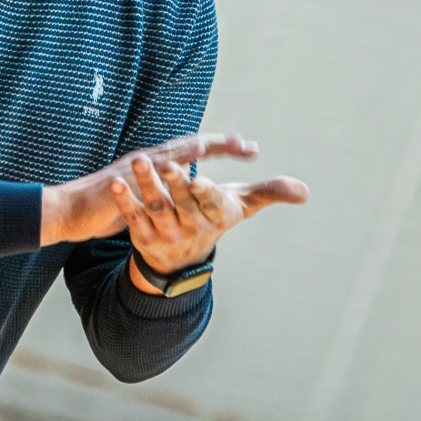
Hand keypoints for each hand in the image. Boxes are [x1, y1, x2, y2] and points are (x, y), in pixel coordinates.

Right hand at [40, 133, 259, 246]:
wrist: (69, 209)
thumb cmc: (106, 203)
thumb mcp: (141, 192)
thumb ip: (163, 185)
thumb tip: (183, 181)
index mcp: (155, 163)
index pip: (193, 150)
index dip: (220, 148)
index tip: (248, 147)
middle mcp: (146, 161)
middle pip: (186, 147)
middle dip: (215, 145)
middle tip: (242, 142)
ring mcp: (131, 172)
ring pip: (163, 158)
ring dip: (185, 151)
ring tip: (209, 145)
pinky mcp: (117, 186)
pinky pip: (138, 179)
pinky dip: (156, 172)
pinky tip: (168, 169)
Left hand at [112, 157, 308, 293]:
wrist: (182, 260)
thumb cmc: (214, 218)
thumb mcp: (240, 207)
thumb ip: (269, 192)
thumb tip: (306, 192)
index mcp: (215, 217)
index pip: (212, 203)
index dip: (205, 192)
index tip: (199, 180)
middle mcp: (192, 226)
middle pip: (182, 203)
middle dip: (175, 183)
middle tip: (168, 163)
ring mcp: (166, 232)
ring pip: (156, 207)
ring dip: (146, 185)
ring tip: (138, 160)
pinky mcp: (144, 236)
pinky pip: (133, 217)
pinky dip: (124, 201)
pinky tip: (115, 183)